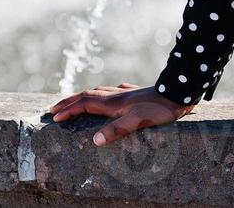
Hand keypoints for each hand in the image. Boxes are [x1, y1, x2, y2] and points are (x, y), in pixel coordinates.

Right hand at [46, 83, 194, 145]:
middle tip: (54, 108)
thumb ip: (117, 130)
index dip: (68, 110)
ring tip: (75, 101)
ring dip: (83, 97)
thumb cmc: (159, 109)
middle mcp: (116, 95)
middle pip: (87, 96)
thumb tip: (95, 140)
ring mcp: (126, 93)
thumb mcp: (138, 121)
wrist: (179, 93)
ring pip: (99, 92)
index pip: (84, 104)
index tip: (54, 116)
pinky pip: (113, 92)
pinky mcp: (136, 94)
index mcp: (113, 103)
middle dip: (69, 102)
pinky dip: (103, 95)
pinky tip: (110, 95)